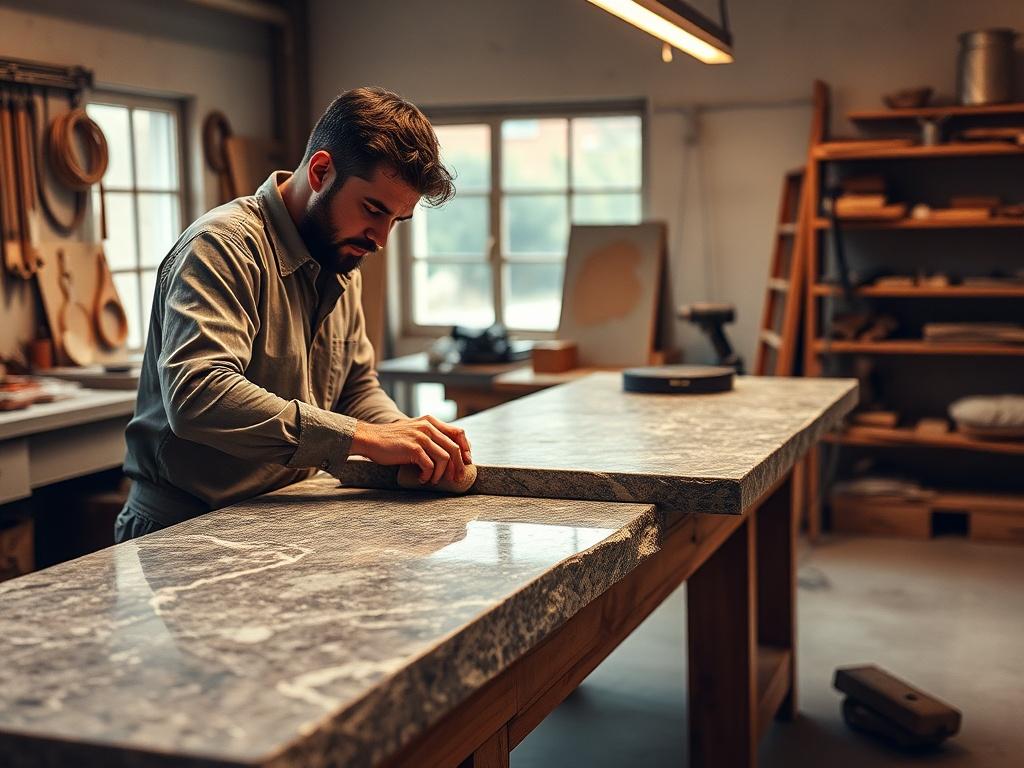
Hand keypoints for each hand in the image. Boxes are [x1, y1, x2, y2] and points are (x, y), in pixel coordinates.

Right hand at [351, 416, 472, 485]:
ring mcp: (421, 437)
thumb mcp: (415, 431)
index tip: (467, 461)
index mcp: (431, 421)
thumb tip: (449, 455)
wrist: (370, 439)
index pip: (459, 432)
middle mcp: (428, 427)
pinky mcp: (413, 448)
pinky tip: (422, 479)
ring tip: (433, 480)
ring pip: (444, 458)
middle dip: (459, 466)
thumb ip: (430, 437)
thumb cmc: (392, 440)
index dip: (466, 448)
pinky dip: (428, 476)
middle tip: (457, 478)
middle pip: (454, 448)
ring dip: (441, 474)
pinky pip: (430, 466)